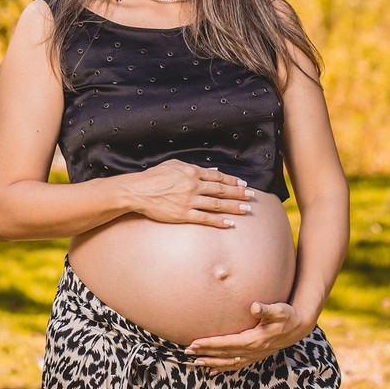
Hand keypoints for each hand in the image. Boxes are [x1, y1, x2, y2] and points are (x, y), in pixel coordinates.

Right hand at [120, 160, 254, 228]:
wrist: (137, 191)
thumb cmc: (153, 177)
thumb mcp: (173, 165)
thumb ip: (193, 167)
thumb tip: (212, 171)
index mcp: (191, 171)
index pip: (217, 176)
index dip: (232, 181)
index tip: (243, 184)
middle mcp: (193, 185)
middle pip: (221, 190)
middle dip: (239, 193)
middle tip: (252, 196)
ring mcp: (189, 201)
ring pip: (217, 204)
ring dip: (234, 207)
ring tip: (246, 209)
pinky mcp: (183, 214)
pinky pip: (205, 218)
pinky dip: (219, 221)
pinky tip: (229, 223)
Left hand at [184, 302, 312, 372]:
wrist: (299, 327)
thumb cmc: (287, 316)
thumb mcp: (279, 310)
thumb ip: (266, 309)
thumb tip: (254, 306)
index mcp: (254, 340)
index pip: (226, 343)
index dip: (209, 344)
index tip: (194, 343)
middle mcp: (253, 351)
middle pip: (224, 354)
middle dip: (205, 353)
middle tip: (187, 351)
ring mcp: (254, 355)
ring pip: (229, 362)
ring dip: (212, 363)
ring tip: (196, 362)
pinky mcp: (256, 356)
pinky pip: (237, 365)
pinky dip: (224, 368)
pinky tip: (213, 369)